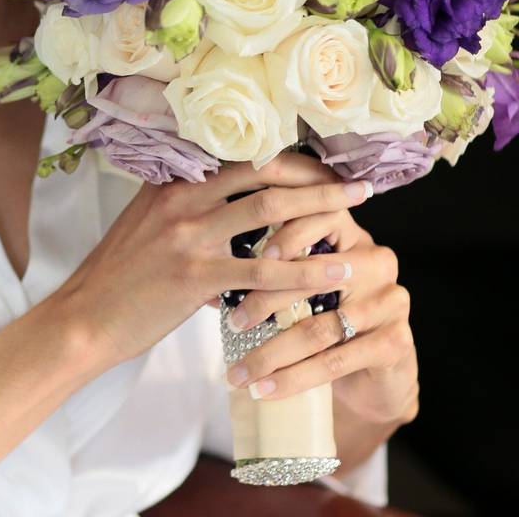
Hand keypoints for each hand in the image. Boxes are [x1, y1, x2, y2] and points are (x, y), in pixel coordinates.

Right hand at [49, 153, 373, 371]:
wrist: (85, 317)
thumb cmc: (118, 278)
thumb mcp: (147, 228)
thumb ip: (190, 216)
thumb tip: (237, 228)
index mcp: (171, 182)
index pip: (240, 156)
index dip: (288, 159)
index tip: (322, 166)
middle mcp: (181, 198)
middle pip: (264, 171)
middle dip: (316, 175)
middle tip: (354, 183)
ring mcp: (188, 235)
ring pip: (270, 210)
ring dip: (322, 208)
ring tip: (359, 212)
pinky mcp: (195, 275)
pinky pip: (264, 271)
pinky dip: (306, 270)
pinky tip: (336, 272)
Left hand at [221, 207, 419, 426]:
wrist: (372, 376)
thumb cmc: (325, 321)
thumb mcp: (302, 288)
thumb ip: (275, 268)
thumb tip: (213, 267)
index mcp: (351, 236)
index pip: (316, 219)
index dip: (281, 236)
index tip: (244, 258)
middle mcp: (376, 260)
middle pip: (314, 275)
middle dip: (265, 301)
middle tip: (231, 323)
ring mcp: (391, 301)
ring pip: (320, 326)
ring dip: (271, 352)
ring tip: (237, 371)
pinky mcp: (396, 342)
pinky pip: (335, 360)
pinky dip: (293, 378)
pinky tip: (264, 390)